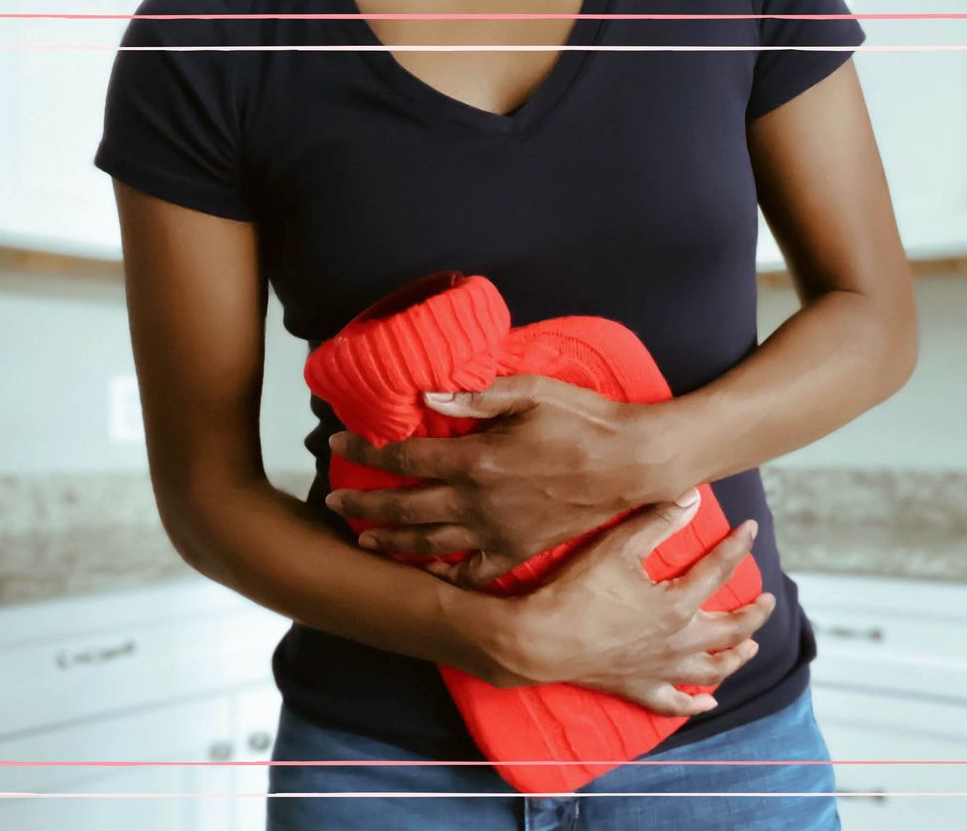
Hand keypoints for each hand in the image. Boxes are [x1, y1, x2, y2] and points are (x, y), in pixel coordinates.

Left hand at [324, 375, 686, 587]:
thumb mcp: (530, 392)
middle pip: (403, 505)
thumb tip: (426, 397)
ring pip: (428, 542)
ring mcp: (498, 533)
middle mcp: (479, 502)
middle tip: (333, 498)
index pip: (403, 457)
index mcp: (476, 459)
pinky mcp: (520, 551)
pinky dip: (444, 575)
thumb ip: (475, 396)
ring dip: (390, 538)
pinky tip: (426, 571)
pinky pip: (473, 572)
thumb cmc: (585, 420)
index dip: (365, 450)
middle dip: (362, 500)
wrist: (634, 463)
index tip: (339, 442)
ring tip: (363, 535)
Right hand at [486, 489, 773, 716]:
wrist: (543, 641)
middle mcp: (680, 640)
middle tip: (768, 601)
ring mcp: (662, 669)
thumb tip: (692, 499)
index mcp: (678, 603)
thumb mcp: (618, 546)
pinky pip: (676, 703)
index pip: (719, 569)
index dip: (737, 546)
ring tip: (749, 648)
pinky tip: (709, 702)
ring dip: (736, 657)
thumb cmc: (578, 590)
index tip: (750, 529)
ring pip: (713, 669)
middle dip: (754, 613)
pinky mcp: (640, 688)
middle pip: (731, 629)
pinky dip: (696, 704)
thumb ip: (658, 521)